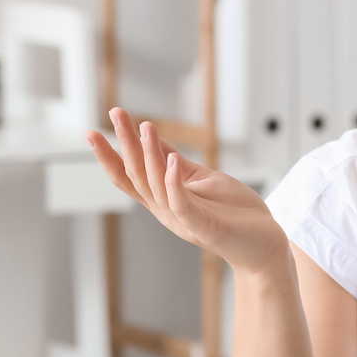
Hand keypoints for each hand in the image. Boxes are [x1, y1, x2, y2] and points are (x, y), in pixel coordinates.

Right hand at [86, 107, 288, 274]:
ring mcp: (182, 220)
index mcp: (164, 200)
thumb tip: (152, 139)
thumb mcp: (201, 179)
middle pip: (136, 175)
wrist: (264, 244)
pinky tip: (170, 160)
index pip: (129, 176)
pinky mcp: (203, 227)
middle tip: (115, 113)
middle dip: (124, 144)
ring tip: (145, 126)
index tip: (91, 132)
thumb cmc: (234, 213)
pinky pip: (182, 203)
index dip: (109, 156)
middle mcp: (166, 211)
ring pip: (156, 185)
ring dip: (149, 154)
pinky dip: (173, 182)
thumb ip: (176, 163)